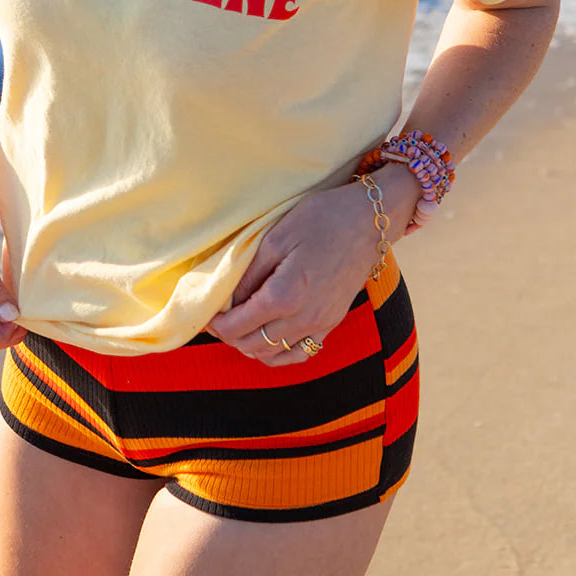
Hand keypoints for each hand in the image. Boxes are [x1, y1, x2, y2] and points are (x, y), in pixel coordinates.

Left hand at [206, 166, 419, 364]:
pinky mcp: (332, 322)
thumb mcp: (276, 237)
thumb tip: (228, 301)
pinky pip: (301, 353)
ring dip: (250, 346)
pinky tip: (268, 339)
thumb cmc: (322, 219)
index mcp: (285, 295)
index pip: (237, 326)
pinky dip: (279, 353)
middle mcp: (303, 318)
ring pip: (274, 355)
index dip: (215, 325)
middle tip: (217, 319)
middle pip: (252, 345)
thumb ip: (249, 274)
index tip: (206, 314)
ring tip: (239, 327)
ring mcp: (321, 324)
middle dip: (229, 336)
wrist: (369, 220)